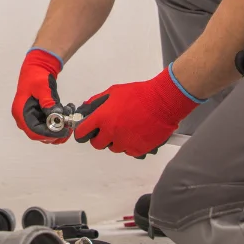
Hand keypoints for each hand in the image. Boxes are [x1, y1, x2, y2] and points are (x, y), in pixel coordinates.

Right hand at [11, 48, 71, 143]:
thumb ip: (49, 103)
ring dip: (60, 127)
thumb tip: (57, 117)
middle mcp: (24, 118)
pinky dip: (59, 121)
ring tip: (69, 114)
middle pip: (40, 135)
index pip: (33, 132)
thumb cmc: (36, 76)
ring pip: (46, 132)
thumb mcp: (43, 89)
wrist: (37, 66)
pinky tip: (67, 110)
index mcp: (21, 112)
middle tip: (69, 124)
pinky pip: (49, 124)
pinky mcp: (38, 115)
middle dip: (56, 132)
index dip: (49, 134)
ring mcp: (31, 117)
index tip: (63, 131)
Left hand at [74, 65, 201, 156]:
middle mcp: (111, 132)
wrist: (162, 102)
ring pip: (114, 148)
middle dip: (100, 138)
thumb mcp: (114, 92)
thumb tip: (88, 107)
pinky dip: (130, 145)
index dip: (82, 132)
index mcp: (102, 118)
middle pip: (97, 144)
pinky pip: (129, 151)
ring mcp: (124, 143)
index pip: (82, 132)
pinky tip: (136, 133)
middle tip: (107, 130)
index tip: (83, 132)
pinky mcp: (138, 149)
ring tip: (126, 128)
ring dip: (117, 141)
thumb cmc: (139, 94)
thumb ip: (98, 101)